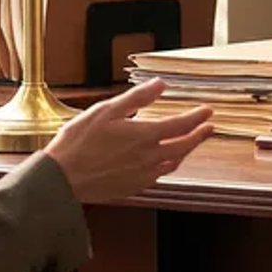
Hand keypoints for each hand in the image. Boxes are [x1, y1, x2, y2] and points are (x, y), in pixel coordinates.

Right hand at [43, 79, 213, 203]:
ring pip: (174, 162)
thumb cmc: (78, 142)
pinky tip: (165, 163)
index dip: (197, 117)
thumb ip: (137, 98)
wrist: (62, 178)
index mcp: (144, 135)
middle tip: (209, 128)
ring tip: (191, 143)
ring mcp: (143, 174)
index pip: (181, 125)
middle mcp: (149, 157)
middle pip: (184, 146)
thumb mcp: (106, 110)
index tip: (208, 111)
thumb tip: (160, 85)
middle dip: (199, 135)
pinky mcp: (134, 187)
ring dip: (186, 151)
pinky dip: (169, 166)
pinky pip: (159, 176)